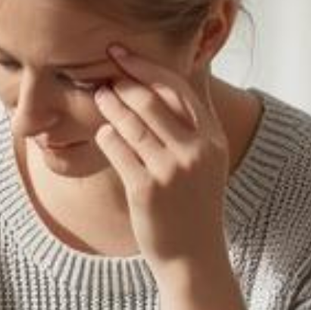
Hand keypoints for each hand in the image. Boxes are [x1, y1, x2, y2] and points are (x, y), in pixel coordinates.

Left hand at [88, 41, 233, 277]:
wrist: (193, 256)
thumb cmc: (194, 204)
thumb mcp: (208, 160)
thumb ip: (197, 121)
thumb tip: (186, 76)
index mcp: (212, 138)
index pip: (178, 87)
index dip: (146, 66)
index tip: (121, 53)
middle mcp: (195, 151)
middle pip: (151, 100)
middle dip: (123, 82)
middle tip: (104, 74)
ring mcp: (171, 170)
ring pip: (130, 123)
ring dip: (109, 104)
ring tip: (98, 96)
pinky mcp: (146, 189)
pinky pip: (117, 149)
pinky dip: (106, 136)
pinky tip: (102, 132)